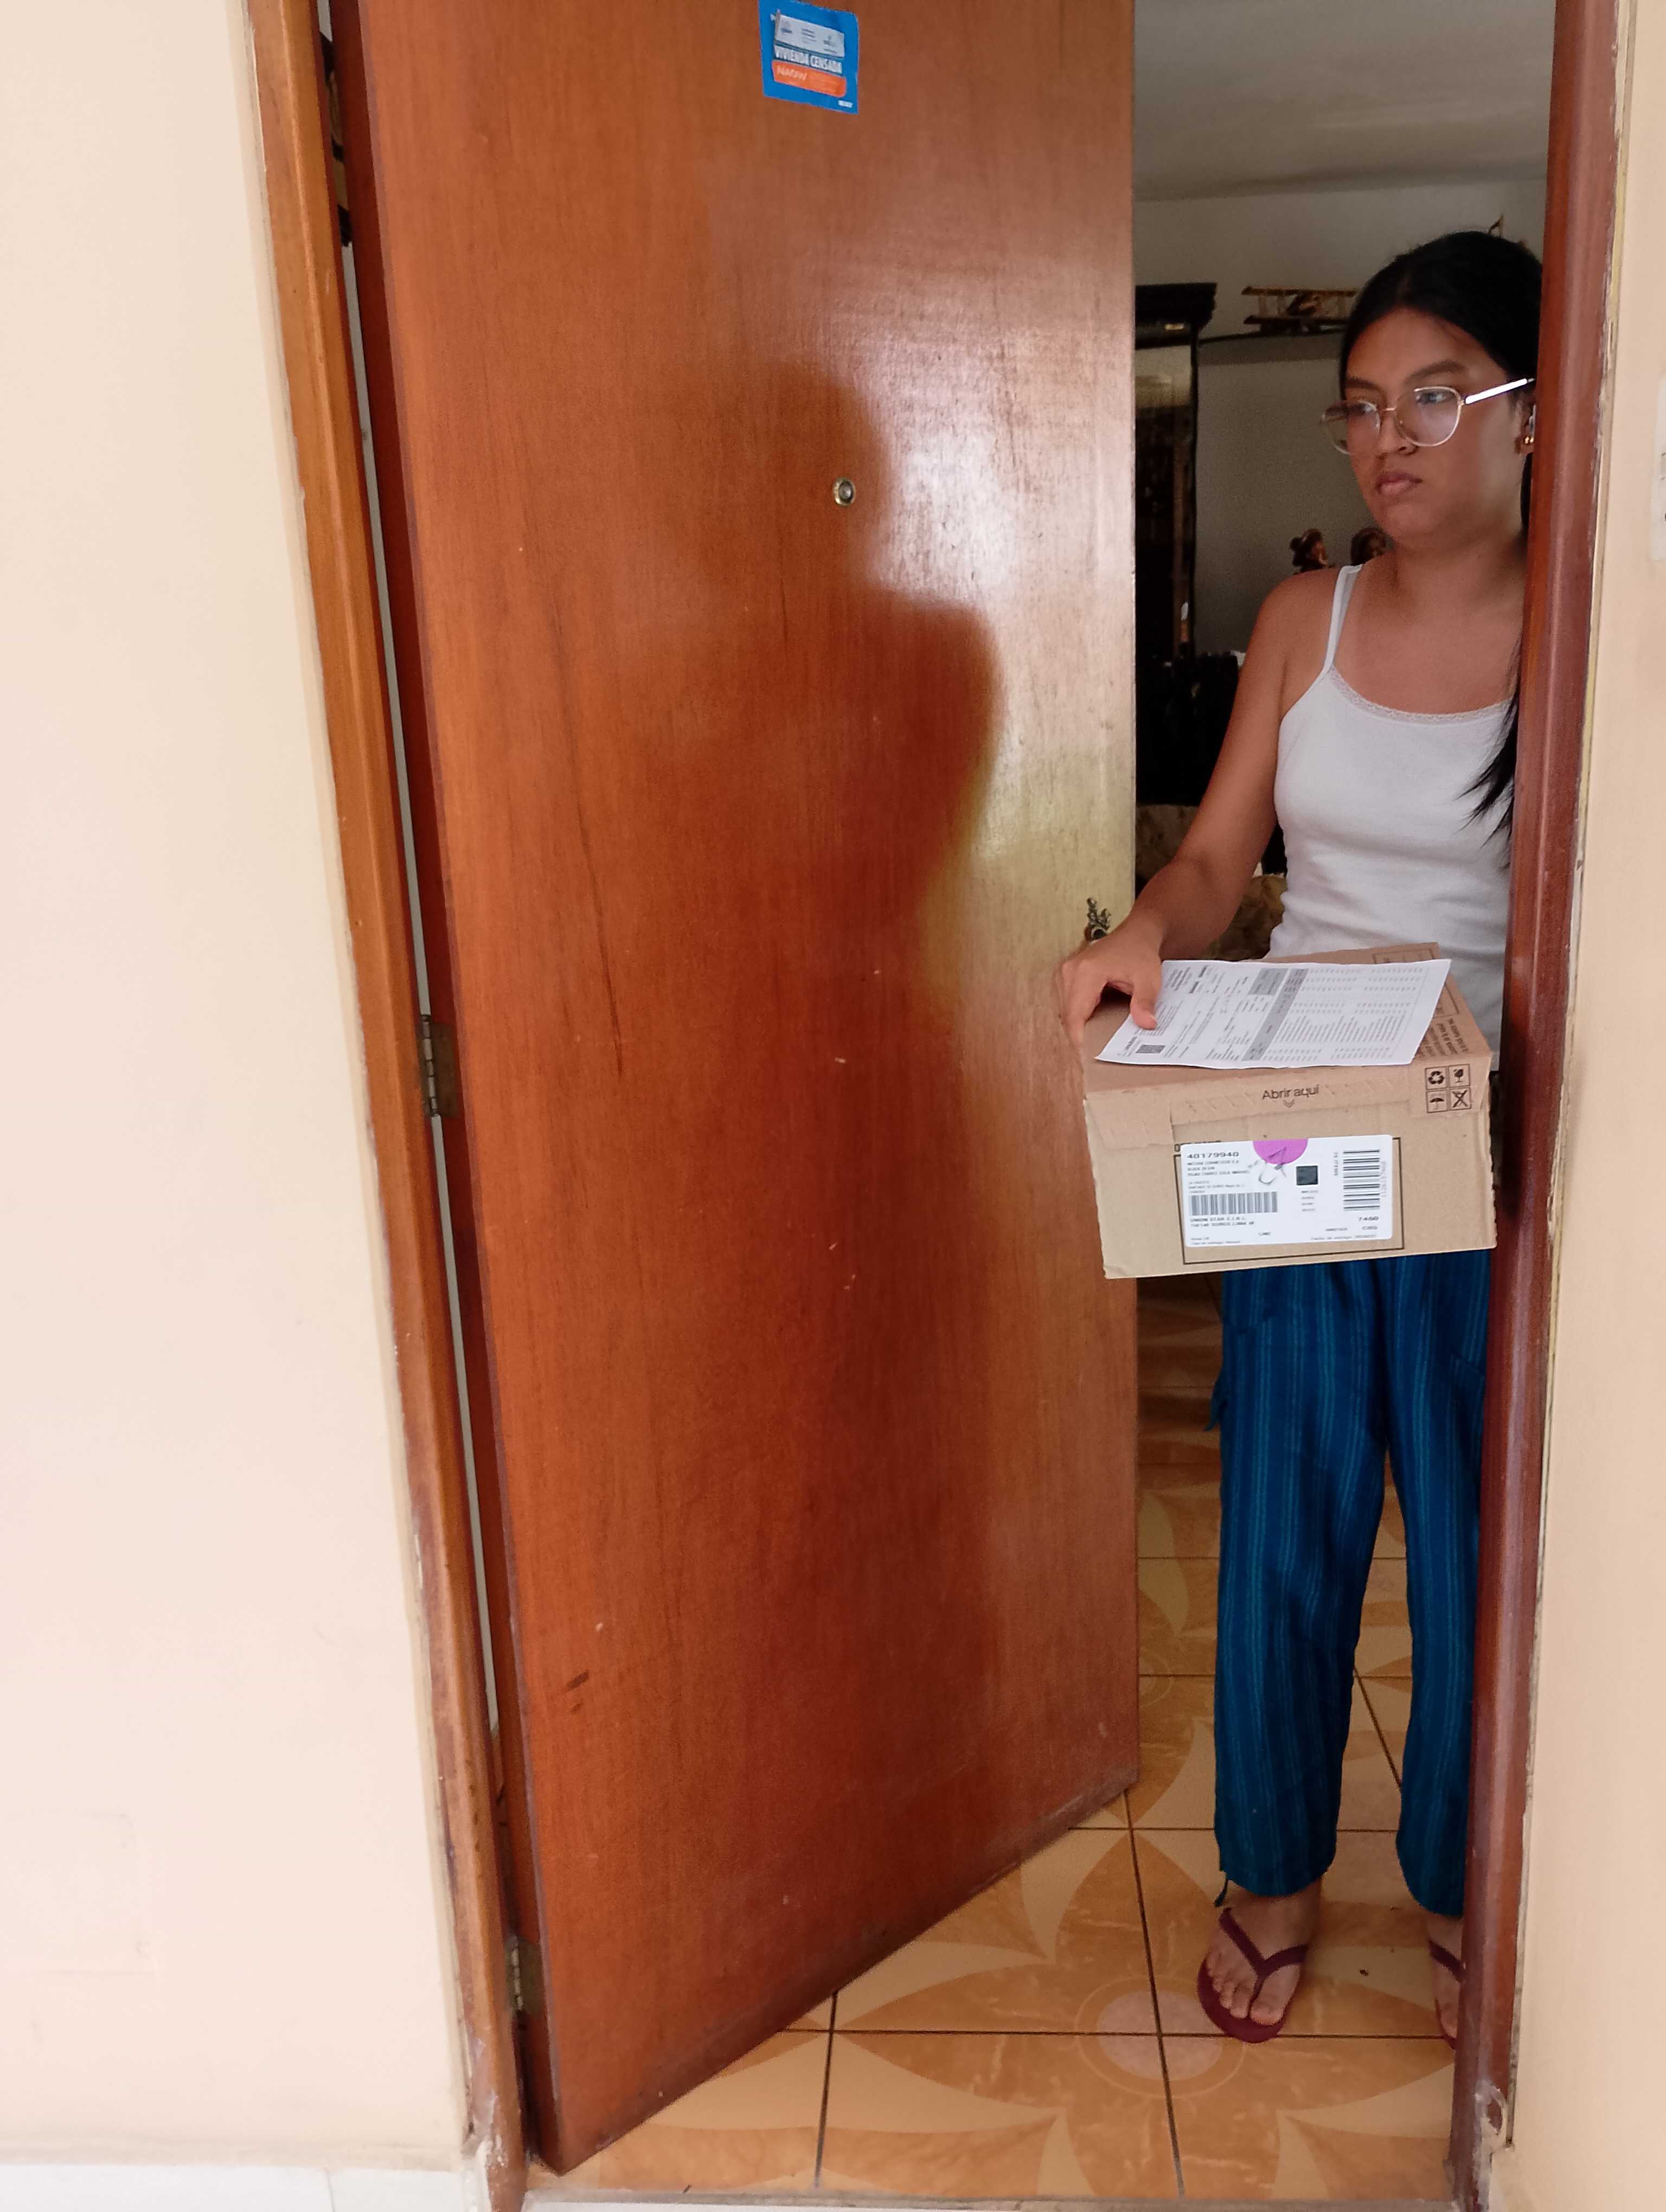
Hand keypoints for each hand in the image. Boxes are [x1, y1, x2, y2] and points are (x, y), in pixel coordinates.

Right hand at [1054, 915, 1163, 1047]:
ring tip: (1096, 1041)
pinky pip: (1067, 1003)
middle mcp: (1070, 971)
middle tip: (1097, 1053)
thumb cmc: (1140, 953)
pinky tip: (1094, 1024)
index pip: (1075, 1016)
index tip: (1091, 1056)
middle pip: (1067, 1016)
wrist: (1136, 933)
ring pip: (1065, 1011)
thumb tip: (1146, 1024)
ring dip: (1078, 1027)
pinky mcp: (1066, 975)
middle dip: (1080, 1036)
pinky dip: (1078, 1016)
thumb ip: (1145, 1001)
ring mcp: (1065, 972)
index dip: (1080, 1039)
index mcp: (1086, 972)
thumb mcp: (1148, 978)